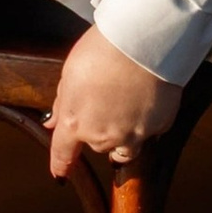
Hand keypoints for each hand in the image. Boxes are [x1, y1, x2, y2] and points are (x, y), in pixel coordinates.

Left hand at [47, 26, 178, 177]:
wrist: (144, 39)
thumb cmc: (103, 49)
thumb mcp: (70, 72)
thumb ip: (63, 103)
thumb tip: (52, 122)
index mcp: (76, 123)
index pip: (63, 154)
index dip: (61, 165)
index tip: (60, 173)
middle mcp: (103, 136)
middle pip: (98, 144)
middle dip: (100, 129)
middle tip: (107, 100)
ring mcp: (134, 135)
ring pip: (125, 147)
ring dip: (123, 134)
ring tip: (128, 106)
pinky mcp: (159, 127)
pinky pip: (150, 131)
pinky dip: (147, 120)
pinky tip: (148, 97)